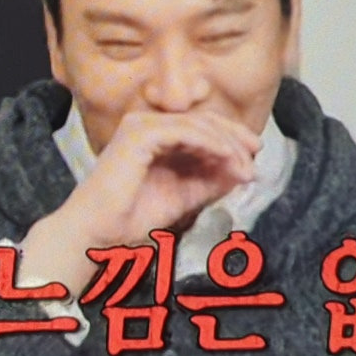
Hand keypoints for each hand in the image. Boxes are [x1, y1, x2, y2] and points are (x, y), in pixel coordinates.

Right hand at [20, 111, 260, 295]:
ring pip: (198, 125)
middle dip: (235, 139)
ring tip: (245, 168)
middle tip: (256, 158)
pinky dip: (211, 143)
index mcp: (154, 137)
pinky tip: (228, 158)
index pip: (201, 128)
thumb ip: (210, 181)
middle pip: (203, 121)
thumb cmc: (131, 219)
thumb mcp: (184, 197)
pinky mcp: (140, 133)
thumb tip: (242, 170)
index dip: (232, 140)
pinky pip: (185, 132)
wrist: (99, 234)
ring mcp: (141, 126)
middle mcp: (146, 125)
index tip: (253, 161)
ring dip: (227, 145)